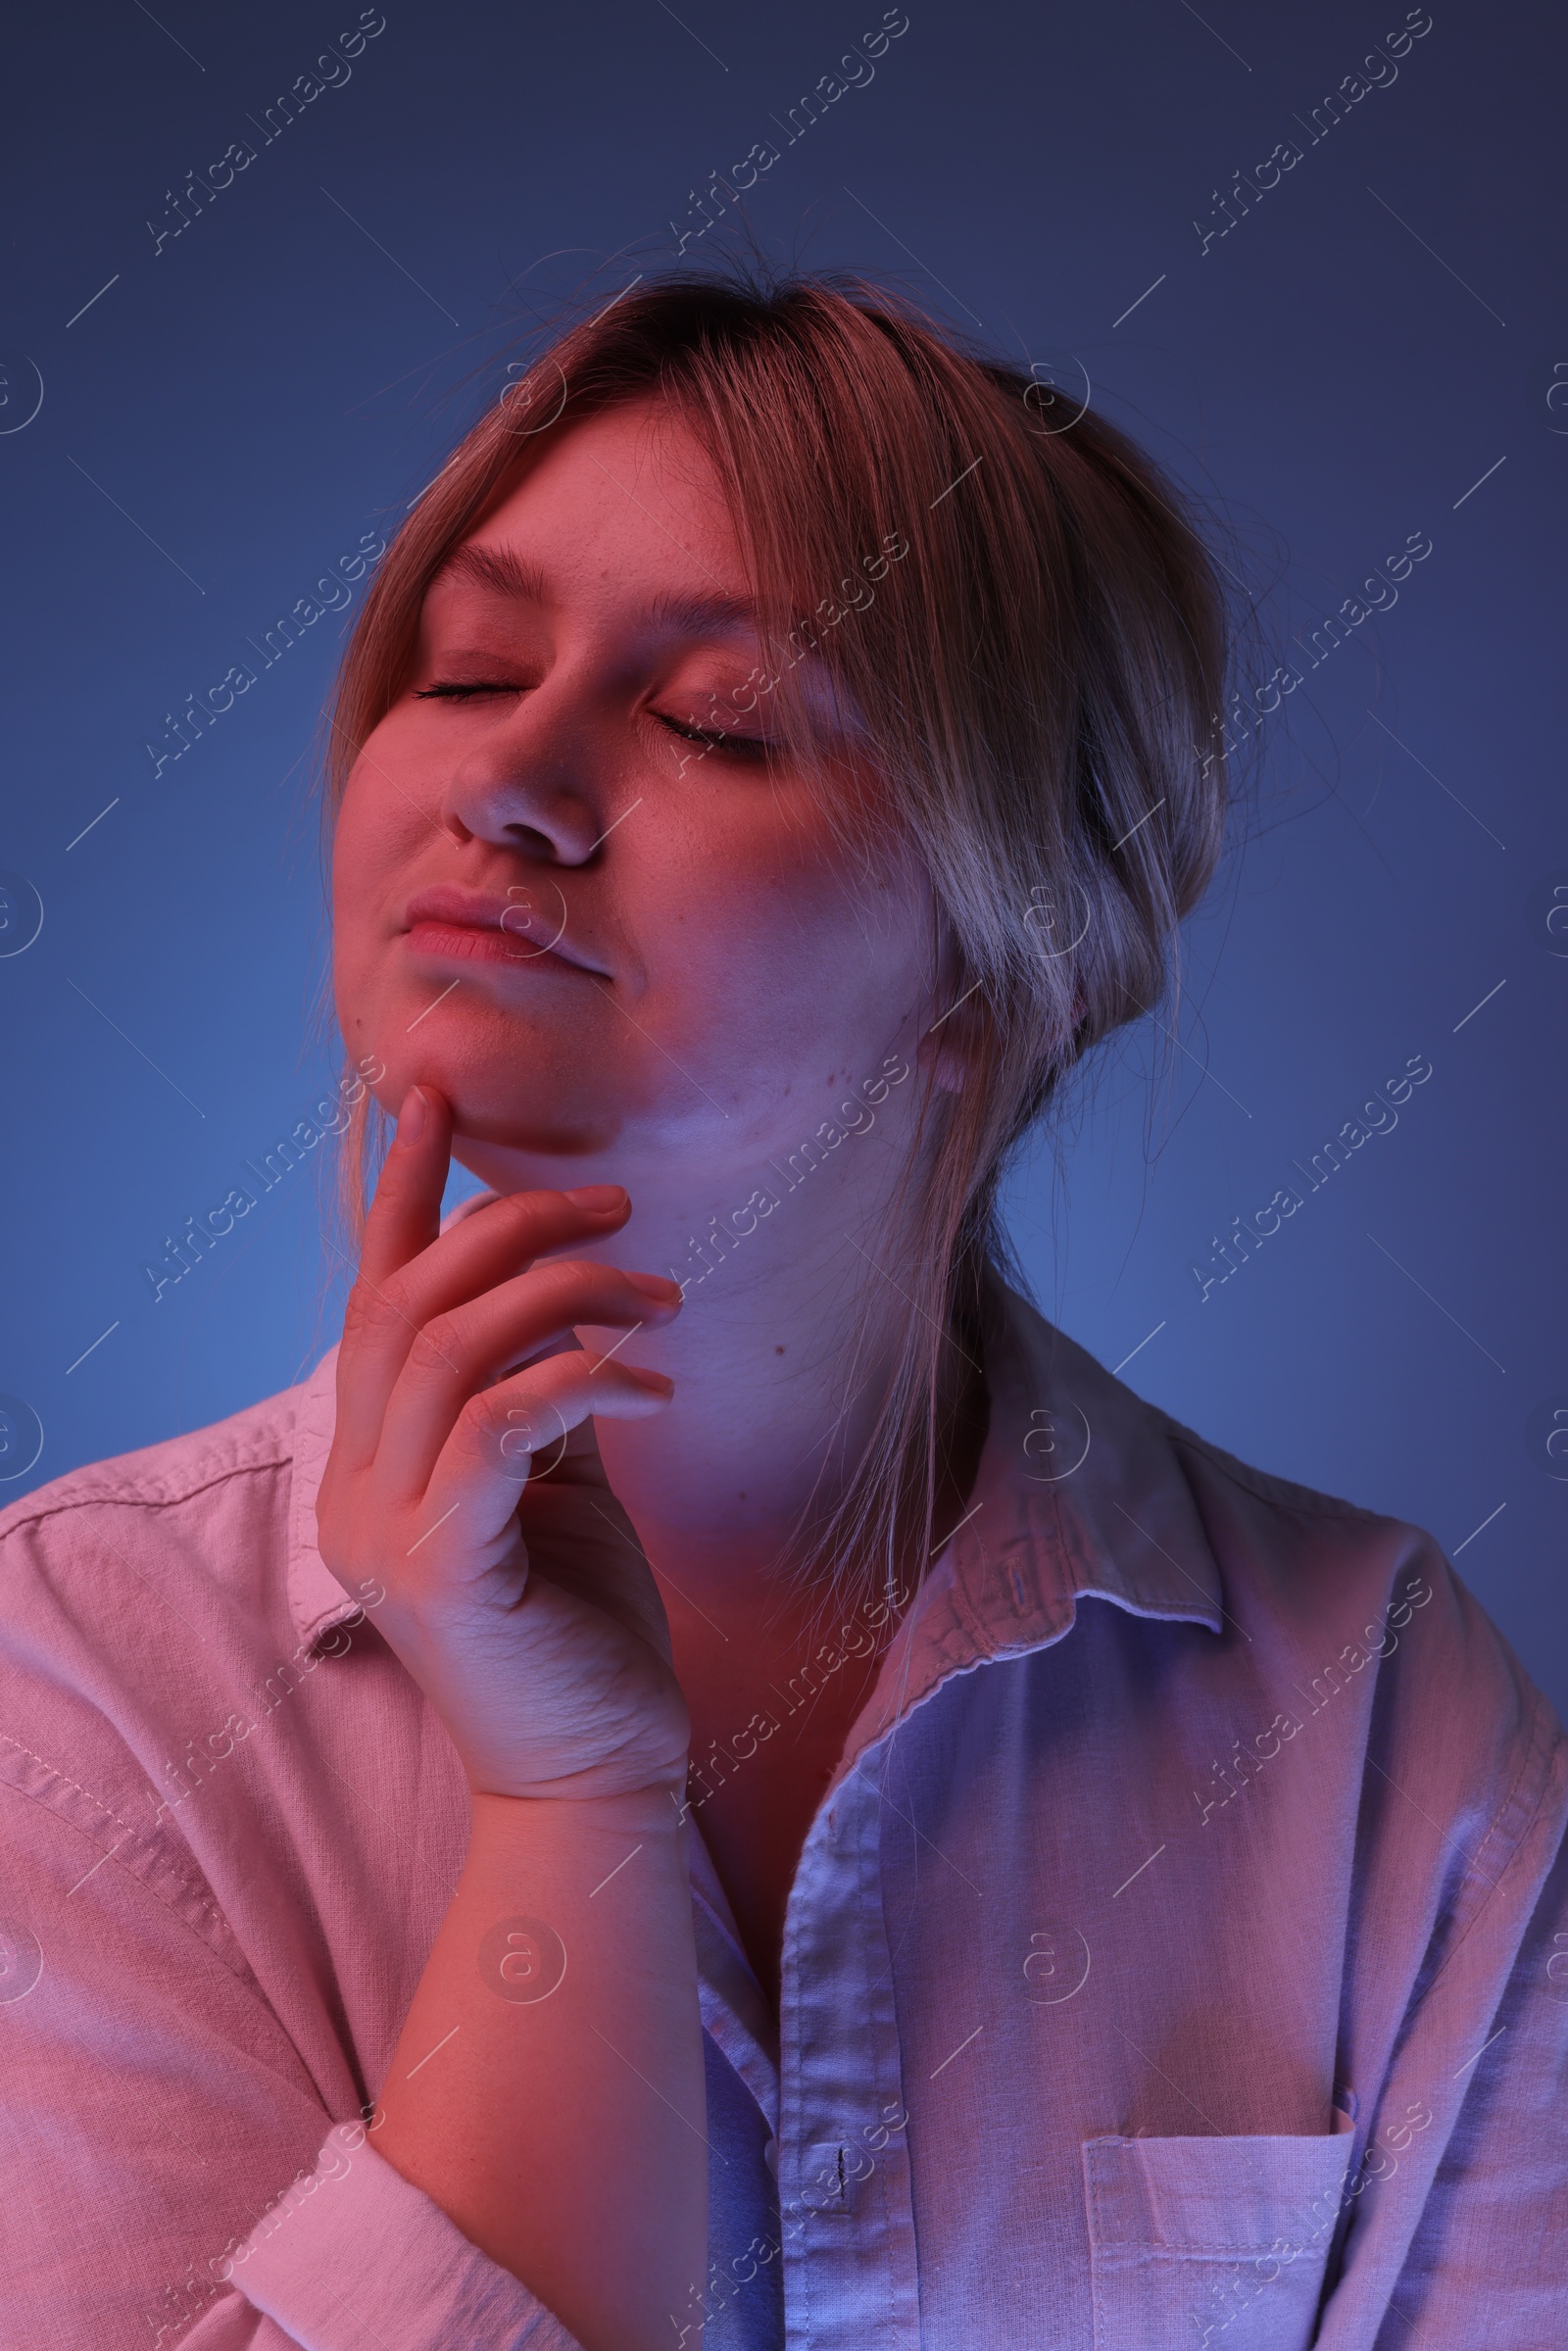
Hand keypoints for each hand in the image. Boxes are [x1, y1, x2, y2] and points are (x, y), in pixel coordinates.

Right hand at [315, 1084, 690, 1802]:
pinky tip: (652, 1388)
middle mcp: (354, 1487)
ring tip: (661, 1302)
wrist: (598, 1776)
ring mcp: (385, 1531)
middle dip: (514, 1228)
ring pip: (449, 1349)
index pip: (372, 1299)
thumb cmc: (584, 1629)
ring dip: (565, 1296)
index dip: (399, 1191)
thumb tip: (563, 1296)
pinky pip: (498, 1426)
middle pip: (408, 1303)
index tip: (434, 1096)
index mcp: (373, 1460)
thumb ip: (532, 1393)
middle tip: (620, 1206)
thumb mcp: (556, 1483)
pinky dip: (579, 1381)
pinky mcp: (442, 1571)